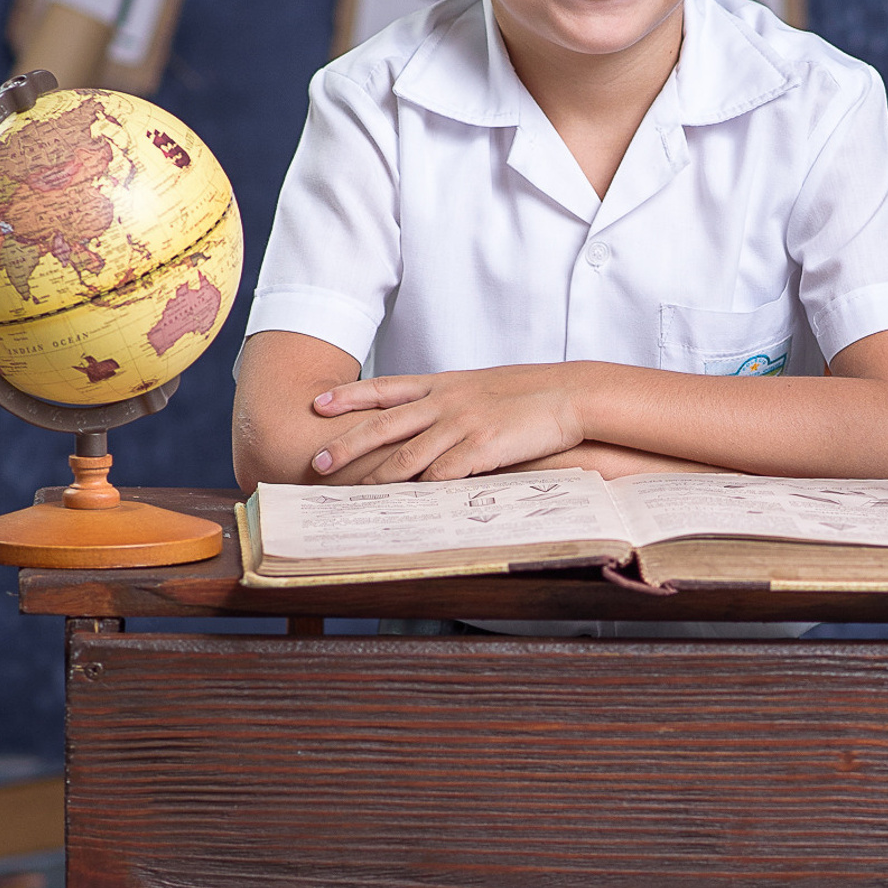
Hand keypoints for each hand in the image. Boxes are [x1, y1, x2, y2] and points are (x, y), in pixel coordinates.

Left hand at [309, 364, 588, 482]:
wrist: (570, 393)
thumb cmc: (530, 393)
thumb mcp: (483, 386)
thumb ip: (451, 398)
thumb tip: (429, 413)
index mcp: (443, 383)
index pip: (385, 387)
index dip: (349, 396)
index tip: (318, 404)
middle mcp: (446, 401)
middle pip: (384, 424)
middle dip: (347, 444)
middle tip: (317, 461)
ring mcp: (462, 424)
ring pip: (407, 455)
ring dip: (377, 477)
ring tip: (354, 493)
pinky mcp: (483, 447)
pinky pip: (444, 473)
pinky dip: (421, 490)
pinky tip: (405, 503)